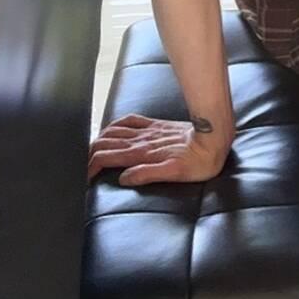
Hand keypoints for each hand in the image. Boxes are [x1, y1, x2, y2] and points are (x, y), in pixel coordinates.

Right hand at [87, 113, 231, 186]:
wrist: (215, 138)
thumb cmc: (198, 162)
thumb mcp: (174, 174)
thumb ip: (147, 175)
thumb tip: (123, 179)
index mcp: (143, 153)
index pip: (107, 156)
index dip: (91, 165)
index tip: (84, 177)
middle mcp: (142, 140)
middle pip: (106, 142)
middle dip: (90, 153)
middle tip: (83, 166)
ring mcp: (148, 131)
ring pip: (114, 130)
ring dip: (99, 139)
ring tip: (91, 150)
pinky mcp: (155, 125)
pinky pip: (130, 120)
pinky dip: (115, 125)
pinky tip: (112, 129)